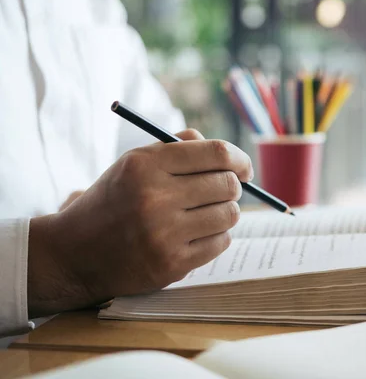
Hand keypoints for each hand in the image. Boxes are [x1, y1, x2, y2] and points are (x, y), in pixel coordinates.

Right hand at [28, 129, 252, 316]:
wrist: (76, 253)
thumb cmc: (115, 200)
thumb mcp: (135, 163)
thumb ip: (178, 147)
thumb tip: (228, 154)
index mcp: (145, 165)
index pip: (215, 153)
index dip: (239, 158)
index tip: (244, 167)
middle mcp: (154, 198)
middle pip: (227, 185)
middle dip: (232, 186)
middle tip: (223, 191)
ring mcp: (163, 234)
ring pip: (229, 215)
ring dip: (225, 212)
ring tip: (207, 213)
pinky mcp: (172, 264)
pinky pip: (221, 243)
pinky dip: (217, 236)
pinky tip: (197, 234)